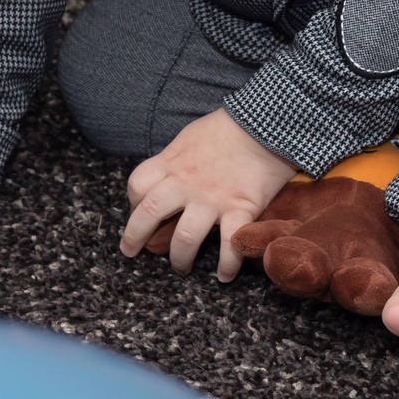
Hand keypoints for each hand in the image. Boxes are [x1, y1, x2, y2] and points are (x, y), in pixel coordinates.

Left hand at [120, 111, 297, 281]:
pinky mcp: (240, 208)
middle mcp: (186, 182)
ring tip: (181, 268)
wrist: (267, 122)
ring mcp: (212, 198)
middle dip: (136, 237)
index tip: (137, 212)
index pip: (138, 184)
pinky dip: (227, 265)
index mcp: (172, 162)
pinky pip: (229, 244)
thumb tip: (169, 174)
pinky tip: (224, 275)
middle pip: (149, 213)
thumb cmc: (229, 127)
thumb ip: (177, 158)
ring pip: (184, 238)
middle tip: (132, 251)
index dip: (133, 202)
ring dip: (180, 258)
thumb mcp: (190, 136)